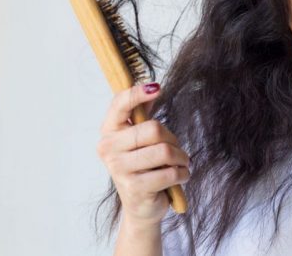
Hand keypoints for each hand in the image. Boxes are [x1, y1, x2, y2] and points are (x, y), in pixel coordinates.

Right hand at [96, 83, 190, 226]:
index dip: (137, 93)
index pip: (120, 105)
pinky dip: (183, 174)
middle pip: (153, 129)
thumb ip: (143, 111)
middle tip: (176, 149)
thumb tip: (152, 86)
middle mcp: (108, 148)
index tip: (157, 87)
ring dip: (181, 158)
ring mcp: (119, 169)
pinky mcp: (135, 188)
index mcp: (108, 131)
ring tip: (181, 163)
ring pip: (165, 151)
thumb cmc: (142, 165)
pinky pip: (170, 173)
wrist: (140, 205)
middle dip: (173, 139)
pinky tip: (180, 176)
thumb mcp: (139, 137)